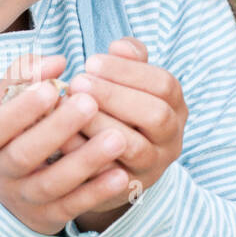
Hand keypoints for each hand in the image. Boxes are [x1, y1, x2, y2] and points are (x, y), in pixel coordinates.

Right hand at [0, 52, 136, 234]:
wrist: (1, 193)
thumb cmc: (11, 133)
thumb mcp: (6, 105)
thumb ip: (25, 76)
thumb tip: (56, 61)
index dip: (22, 109)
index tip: (53, 89)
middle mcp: (1, 170)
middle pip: (25, 154)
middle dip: (57, 129)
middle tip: (90, 103)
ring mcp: (23, 196)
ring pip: (52, 183)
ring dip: (84, 162)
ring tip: (117, 138)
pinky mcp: (47, 217)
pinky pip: (72, 206)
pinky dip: (96, 193)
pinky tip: (121, 175)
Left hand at [59, 37, 187, 229]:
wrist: (108, 166)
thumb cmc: (115, 110)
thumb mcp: (126, 83)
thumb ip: (127, 60)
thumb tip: (120, 46)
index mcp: (175, 107)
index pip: (164, 85)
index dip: (128, 71)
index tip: (90, 61)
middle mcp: (171, 138)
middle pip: (157, 116)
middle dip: (115, 96)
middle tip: (77, 82)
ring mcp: (153, 167)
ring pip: (136, 148)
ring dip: (101, 124)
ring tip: (69, 106)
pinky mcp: (128, 190)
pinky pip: (110, 175)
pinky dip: (86, 154)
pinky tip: (61, 136)